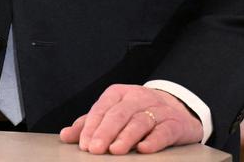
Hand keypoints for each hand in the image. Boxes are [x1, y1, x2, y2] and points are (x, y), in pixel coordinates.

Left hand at [61, 84, 202, 154]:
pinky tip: (143, 149)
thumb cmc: (136, 113)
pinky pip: (164, 131)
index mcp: (118, 93)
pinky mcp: (175, 123)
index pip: (102, 109)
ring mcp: (158, 109)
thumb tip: (65, 136)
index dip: (91, 127)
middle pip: (119, 114)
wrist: (177, 110)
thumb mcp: (112, 114)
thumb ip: (89, 125)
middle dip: (105, 132)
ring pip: (140, 121)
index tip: (84, 145)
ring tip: (115, 150)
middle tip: (95, 150)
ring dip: (126, 136)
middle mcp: (138, 97)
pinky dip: (154, 140)